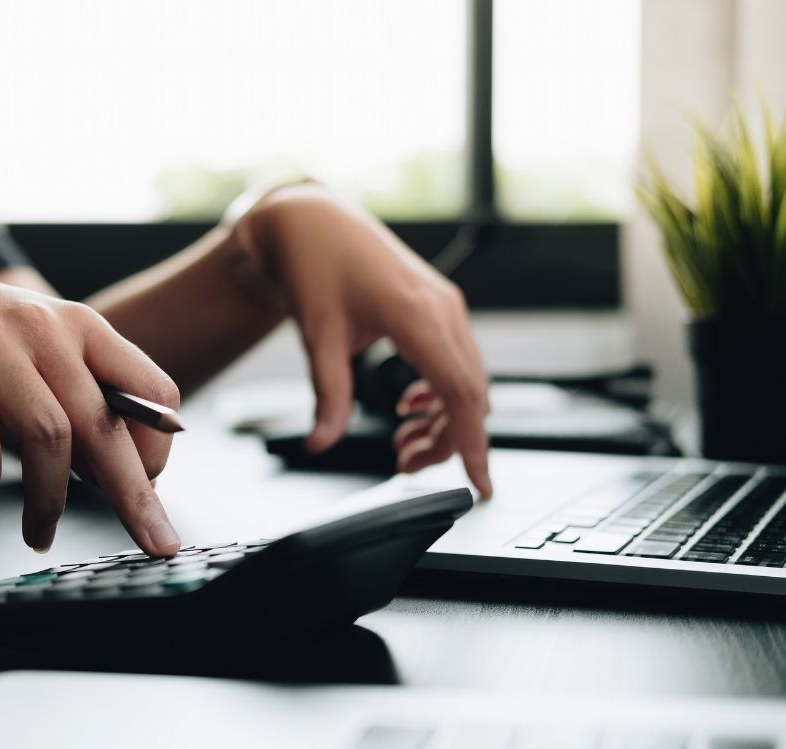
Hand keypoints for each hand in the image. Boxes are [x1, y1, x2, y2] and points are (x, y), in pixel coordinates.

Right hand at [0, 248, 181, 553]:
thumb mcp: (37, 347)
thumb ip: (78, 397)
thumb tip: (118, 473)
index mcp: (82, 326)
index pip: (153, 390)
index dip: (158, 447)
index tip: (150, 487)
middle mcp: (44, 329)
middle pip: (104, 424)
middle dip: (133, 495)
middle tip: (151, 541)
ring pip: (48, 437)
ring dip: (51, 499)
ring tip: (40, 533)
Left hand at [236, 184, 491, 496]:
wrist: (312, 220)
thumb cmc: (315, 264)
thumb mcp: (317, 336)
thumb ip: (327, 394)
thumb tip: (321, 442)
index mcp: (418, 315)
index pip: (461, 394)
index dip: (472, 445)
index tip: (480, 485)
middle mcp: (443, 309)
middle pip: (468, 395)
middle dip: (447, 441)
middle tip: (406, 465)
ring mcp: (445, 305)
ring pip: (466, 380)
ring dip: (442, 419)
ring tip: (403, 443)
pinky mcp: (438, 306)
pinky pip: (457, 360)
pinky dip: (441, 392)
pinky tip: (410, 406)